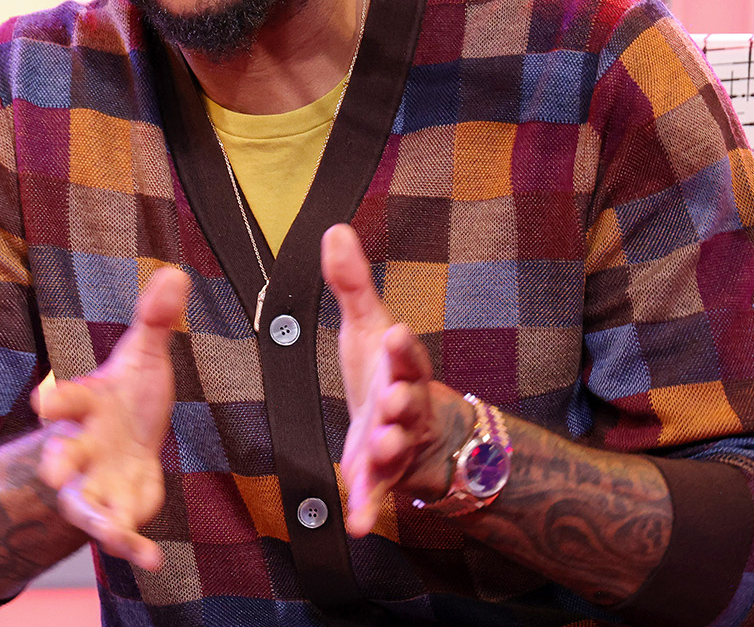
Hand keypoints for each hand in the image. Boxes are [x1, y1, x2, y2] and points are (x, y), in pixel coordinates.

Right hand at [31, 266, 189, 570]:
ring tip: (116, 534)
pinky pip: (121, 531)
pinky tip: (151, 559)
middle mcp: (81, 448)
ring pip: (86, 506)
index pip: (66, 400)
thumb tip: (177, 274)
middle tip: (51, 473)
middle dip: (56, 465)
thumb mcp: (143, 355)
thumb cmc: (126, 395)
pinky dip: (133, 547)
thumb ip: (155, 320)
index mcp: (85, 405)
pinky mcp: (119, 508)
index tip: (44, 399)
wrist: (126, 439)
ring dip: (99, 519)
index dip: (55, 399)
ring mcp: (96, 482)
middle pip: (60, 459)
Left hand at [321, 224, 465, 537]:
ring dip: (388, 449)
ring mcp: (396, 445)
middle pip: (406, 402)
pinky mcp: (382, 477)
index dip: (401, 347)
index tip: (393, 333)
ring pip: (394, 448)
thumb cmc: (387, 374)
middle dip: (400, 400)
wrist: (419, 434)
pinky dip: (365, 509)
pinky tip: (353, 525)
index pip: (407, 354)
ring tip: (380, 448)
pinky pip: (375, 495)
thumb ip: (352, 284)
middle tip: (392, 397)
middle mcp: (405, 407)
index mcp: (402, 368)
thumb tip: (333, 228)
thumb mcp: (367, 327)